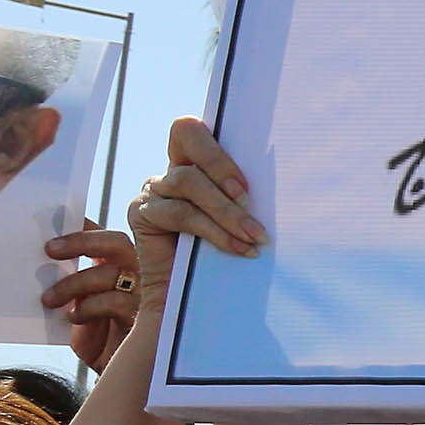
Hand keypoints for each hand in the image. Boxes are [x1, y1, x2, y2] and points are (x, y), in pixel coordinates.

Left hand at [42, 226, 138, 371]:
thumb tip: (42, 264)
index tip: (53, 229)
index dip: (83, 228)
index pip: (106, 238)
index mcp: (123, 268)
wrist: (117, 378)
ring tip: (48, 299)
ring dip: (74, 282)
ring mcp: (146, 294)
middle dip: (81, 242)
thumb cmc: (99, 340)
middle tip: (49, 250)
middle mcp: (140, 275)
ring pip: (112, 272)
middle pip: (117, 243)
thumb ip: (73, 286)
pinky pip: (115, 301)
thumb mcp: (80, 307)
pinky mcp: (146, 318)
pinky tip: (73, 317)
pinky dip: (88, 307)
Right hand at [123, 119, 266, 316]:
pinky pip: (181, 214)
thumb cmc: (225, 251)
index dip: (217, 146)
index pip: (191, 129)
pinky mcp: (141, 215)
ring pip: (189, 183)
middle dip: (221, 165)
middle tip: (249, 197)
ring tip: (255, 235)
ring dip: (227, 210)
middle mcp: (170, 171)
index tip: (248, 178)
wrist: (189, 295)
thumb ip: (245, 197)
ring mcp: (153, 191)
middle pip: (188, 141)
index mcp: (193, 161)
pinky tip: (240, 248)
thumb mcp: (239, 217)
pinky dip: (216, 232)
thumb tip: (283, 188)